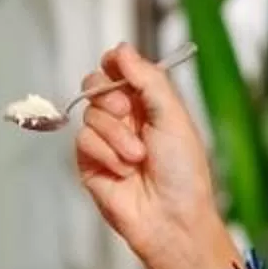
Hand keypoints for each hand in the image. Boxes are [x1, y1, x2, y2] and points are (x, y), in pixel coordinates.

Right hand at [74, 44, 227, 268]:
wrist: (172, 219)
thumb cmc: (184, 174)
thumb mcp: (174, 117)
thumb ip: (148, 79)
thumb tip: (122, 49)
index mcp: (151, 105)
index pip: (121, 70)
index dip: (115, 64)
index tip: (116, 64)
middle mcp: (126, 120)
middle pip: (96, 85)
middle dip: (109, 95)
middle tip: (126, 109)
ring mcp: (106, 141)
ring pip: (90, 113)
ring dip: (116, 135)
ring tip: (138, 157)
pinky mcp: (90, 163)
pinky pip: (84, 140)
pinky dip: (106, 154)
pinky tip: (123, 171)